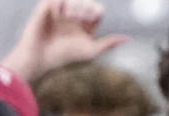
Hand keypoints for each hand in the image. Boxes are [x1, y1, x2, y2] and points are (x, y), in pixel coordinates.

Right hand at [1, 0, 127, 81]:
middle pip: (87, 2)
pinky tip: (57, 15)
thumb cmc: (64, 56)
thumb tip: (127, 39)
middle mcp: (74, 16)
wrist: (41, 57)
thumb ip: (108, 44)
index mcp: (85, 25)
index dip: (95, 12)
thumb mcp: (90, 51)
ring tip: (67, 17)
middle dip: (85, 7)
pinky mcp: (48, 6)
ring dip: (74, 6)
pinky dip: (60, 5)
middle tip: (79, 18)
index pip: (97, 10)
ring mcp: (61, 10)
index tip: (90, 20)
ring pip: (74, 0)